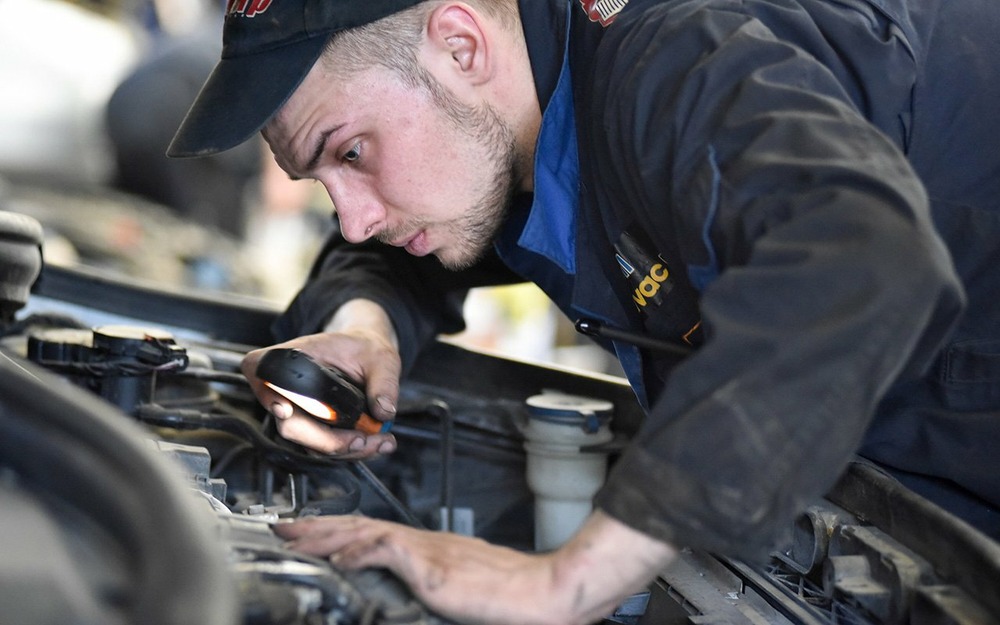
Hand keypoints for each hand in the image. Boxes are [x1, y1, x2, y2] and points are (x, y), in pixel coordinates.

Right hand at [241, 300, 400, 458]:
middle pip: (291, 425)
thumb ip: (384, 382)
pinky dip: (350, 450)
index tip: (284, 410)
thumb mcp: (381, 357)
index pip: (261, 372)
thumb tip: (383, 411)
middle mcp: (287, 387)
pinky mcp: (311, 428)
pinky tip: (376, 443)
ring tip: (381, 442)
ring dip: (345, 450)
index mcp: (292, 357)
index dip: (267, 394)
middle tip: (363, 439)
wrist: (367, 356)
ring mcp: (297, 411)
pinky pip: (323, 447)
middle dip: (328, 441)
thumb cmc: (364, 349)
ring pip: (309, 443)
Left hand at [274, 510, 677, 624]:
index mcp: (428, 547)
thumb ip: (429, 579)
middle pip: (360, 526)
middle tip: (284, 525)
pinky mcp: (433, 565)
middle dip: (318, 526)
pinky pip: (387, 550)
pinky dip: (360, 550)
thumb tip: (409, 584)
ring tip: (295, 536)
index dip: (338, 530)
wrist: (542, 592)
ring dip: (326, 534)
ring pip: (365, 532)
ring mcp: (427, 550)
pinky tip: (339, 557)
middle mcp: (424, 541)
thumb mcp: (460, 584)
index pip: (373, 531)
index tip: (310, 531)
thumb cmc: (509, 592)